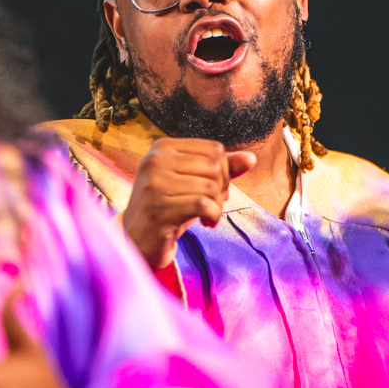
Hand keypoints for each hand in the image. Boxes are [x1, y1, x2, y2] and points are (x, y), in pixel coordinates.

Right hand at [121, 138, 256, 269]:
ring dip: (217, 206)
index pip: (214, 150)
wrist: (137, 240)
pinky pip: (204, 205)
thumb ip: (222, 169)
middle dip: (222, 189)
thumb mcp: (194, 183)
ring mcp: (154, 184)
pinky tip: (206, 223)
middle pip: (215, 166)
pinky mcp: (159, 208)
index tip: (214, 190)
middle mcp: (154, 161)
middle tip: (212, 205)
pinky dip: (213, 216)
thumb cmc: (169, 207)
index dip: (224, 171)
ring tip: (208, 216)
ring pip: (211, 187)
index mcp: (162, 147)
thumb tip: (252, 158)